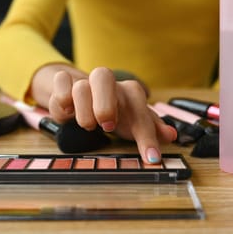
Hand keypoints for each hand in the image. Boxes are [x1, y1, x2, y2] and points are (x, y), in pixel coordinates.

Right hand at [32, 65, 176, 162]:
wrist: (90, 95)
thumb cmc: (118, 112)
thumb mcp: (135, 122)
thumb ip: (152, 130)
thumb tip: (171, 135)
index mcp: (129, 92)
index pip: (141, 109)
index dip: (147, 135)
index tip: (151, 158)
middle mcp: (107, 83)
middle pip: (102, 75)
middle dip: (104, 103)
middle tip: (107, 126)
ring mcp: (84, 82)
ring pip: (80, 86)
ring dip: (83, 110)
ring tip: (89, 126)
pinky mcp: (64, 84)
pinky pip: (61, 82)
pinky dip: (62, 98)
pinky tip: (68, 113)